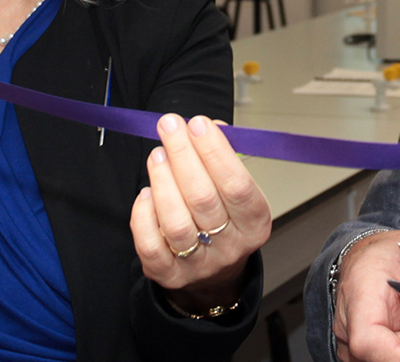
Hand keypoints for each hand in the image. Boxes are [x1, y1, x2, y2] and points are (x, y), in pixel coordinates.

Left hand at [130, 113, 271, 312]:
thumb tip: (207, 127)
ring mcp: (200, 265)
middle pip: (204, 199)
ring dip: (163, 182)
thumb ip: (223, 157)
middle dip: (183, 156)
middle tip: (169, 126)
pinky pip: (151, 246)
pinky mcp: (169, 275)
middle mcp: (231, 247)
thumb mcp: (235, 188)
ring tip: (157, 155)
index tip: (197, 124)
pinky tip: (146, 193)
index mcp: (255, 222)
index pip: (237, 185)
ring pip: (176, 223)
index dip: (216, 153)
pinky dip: (144, 215)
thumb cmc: (225, 217)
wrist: (213, 271)